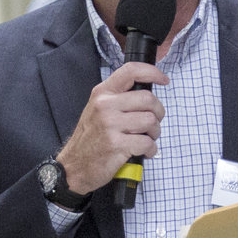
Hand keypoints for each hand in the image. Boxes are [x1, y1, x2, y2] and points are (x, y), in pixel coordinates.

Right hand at [57, 62, 166, 193]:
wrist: (74, 167)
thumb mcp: (97, 110)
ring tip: (146, 139)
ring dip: (155, 132)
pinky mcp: (116, 144)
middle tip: (152, 124)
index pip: (130, 71)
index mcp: (102, 94)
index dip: (152, 72)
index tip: (163, 79)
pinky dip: (151, 150)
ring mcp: (110, 125)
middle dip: (158, 113)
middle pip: (148, 99)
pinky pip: (147, 143)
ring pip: (150, 121)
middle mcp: (105, 105)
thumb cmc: (90, 139)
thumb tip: (146, 94)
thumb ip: (118, 98)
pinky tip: (144, 152)